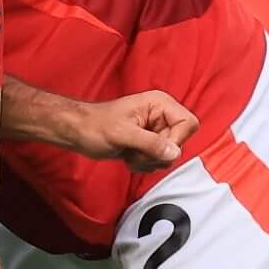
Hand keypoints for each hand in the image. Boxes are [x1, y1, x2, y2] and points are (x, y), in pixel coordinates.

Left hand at [77, 90, 198, 170]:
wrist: (79, 132)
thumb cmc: (95, 126)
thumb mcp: (122, 134)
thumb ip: (150, 143)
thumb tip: (174, 153)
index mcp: (160, 103)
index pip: (188, 124)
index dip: (175, 141)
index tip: (154, 148)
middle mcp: (162, 115)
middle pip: (180, 143)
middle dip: (156, 154)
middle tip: (135, 152)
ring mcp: (157, 131)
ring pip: (170, 156)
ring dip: (149, 161)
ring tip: (130, 153)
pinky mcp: (151, 144)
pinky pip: (159, 161)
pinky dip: (145, 165)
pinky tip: (129, 157)